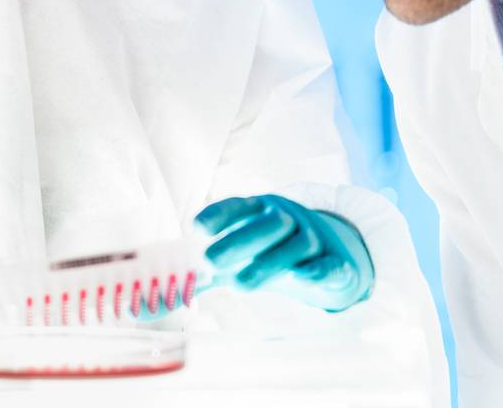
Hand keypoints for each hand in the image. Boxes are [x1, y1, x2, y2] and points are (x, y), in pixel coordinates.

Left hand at [196, 194, 373, 311]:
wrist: (328, 255)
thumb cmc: (271, 253)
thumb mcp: (240, 258)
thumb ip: (207, 275)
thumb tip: (164, 297)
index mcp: (260, 210)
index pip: (240, 206)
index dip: (219, 214)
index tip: (196, 227)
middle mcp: (288, 218)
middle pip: (268, 223)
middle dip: (239, 241)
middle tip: (210, 260)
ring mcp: (315, 238)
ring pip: (297, 244)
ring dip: (269, 262)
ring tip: (239, 284)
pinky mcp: (338, 262)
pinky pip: (331, 263)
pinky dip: (319, 269)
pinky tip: (301, 277)